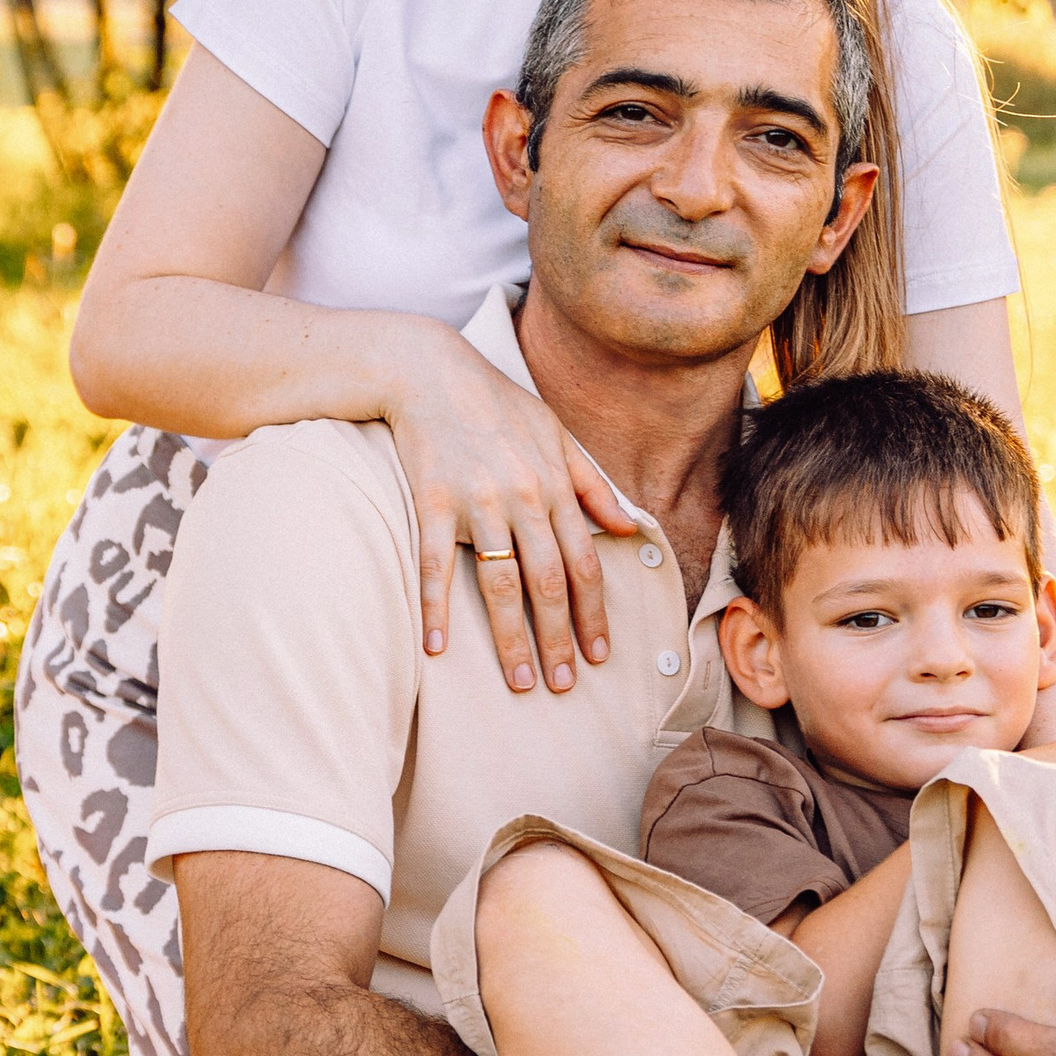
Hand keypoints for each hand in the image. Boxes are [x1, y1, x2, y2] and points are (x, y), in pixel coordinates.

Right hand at [384, 321, 635, 693]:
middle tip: (564, 685)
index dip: (594, 613)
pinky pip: (434, 563)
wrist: (430, 370)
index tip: (600, 654)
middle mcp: (521, 497)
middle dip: (559, 639)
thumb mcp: (556, 434)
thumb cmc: (496, 404)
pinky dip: (436, 607)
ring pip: (499, 582)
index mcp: (553, 486)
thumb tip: (626, 527)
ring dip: (510, 638)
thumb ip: (590, 484)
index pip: (584, 563)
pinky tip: (439, 647)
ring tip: (519, 681)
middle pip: (548, 582)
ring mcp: (475, 501)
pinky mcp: (431, 500)